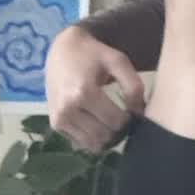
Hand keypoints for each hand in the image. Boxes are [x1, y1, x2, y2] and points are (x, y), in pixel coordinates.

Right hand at [45, 24, 145, 152]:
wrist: (62, 50)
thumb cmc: (93, 55)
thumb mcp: (118, 62)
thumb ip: (134, 87)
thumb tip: (139, 114)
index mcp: (83, 92)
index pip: (116, 122)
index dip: (129, 119)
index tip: (131, 110)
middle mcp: (68, 109)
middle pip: (105, 136)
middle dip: (119, 130)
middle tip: (123, 117)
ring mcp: (59, 119)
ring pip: (93, 144)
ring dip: (107, 137)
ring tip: (110, 120)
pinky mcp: (56, 125)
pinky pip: (81, 143)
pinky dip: (93, 138)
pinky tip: (96, 122)